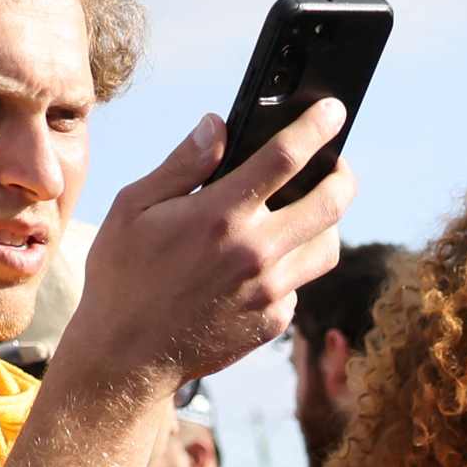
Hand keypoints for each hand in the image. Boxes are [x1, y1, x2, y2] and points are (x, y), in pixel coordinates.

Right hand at [52, 103, 353, 391]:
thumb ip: (183, 164)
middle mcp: (255, 253)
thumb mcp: (134, 207)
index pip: (285, 157)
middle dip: (343, 175)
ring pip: (328, 247)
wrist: (128, 356)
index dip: (316, 127)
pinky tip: (269, 260)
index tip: (334, 110)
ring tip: (311, 211)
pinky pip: (301, 284)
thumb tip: (218, 124)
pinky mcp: (274, 321)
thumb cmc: (123, 275)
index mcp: (220, 216)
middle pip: (330, 204)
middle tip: (338, 166)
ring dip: (328, 223)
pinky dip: (294, 266)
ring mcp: (270, 292)